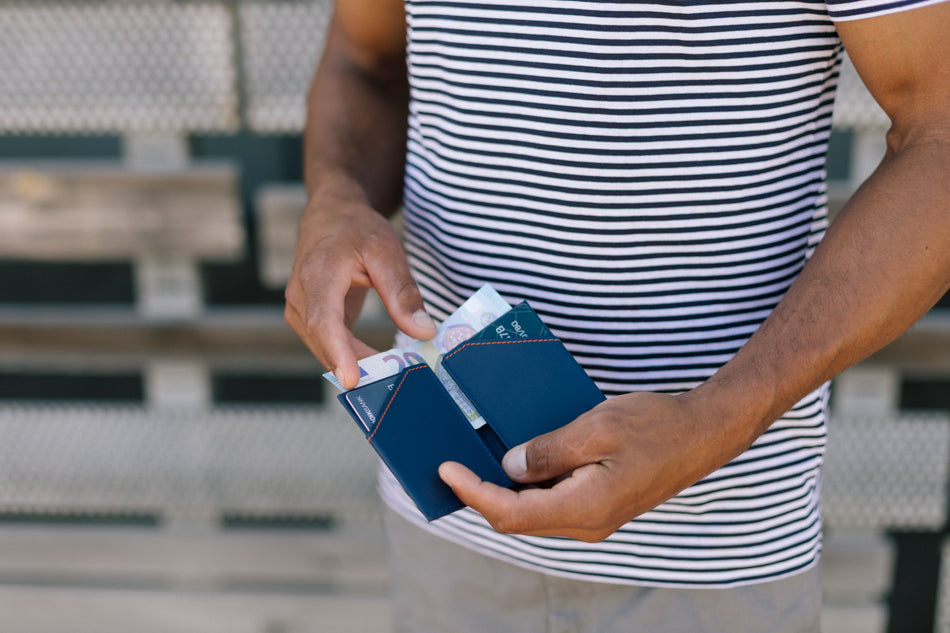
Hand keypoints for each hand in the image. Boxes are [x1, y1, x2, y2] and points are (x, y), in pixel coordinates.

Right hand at [284, 186, 436, 388]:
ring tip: (390, 373)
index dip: (337, 352)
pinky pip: (327, 344)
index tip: (353, 379)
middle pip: (324, 341)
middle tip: (392, 382)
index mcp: (318, 273)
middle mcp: (301, 295)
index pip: (323, 320)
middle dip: (356, 365)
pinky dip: (350, 357)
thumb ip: (403, 293)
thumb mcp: (387, 252)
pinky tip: (377, 365)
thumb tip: (423, 332)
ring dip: (354, 364)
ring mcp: (300, 309)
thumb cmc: (356, 228)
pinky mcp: (308, 318)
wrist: (330, 214)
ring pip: (324, 348)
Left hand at [439, 390, 746, 541]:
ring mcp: (596, 518)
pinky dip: (529, 485)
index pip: (510, 512)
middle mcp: (588, 523)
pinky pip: (554, 502)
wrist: (704, 432)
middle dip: (481, 495)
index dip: (473, 493)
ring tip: (476, 460)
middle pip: (518, 518)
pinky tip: (518, 459)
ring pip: (535, 512)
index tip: (445, 471)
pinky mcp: (601, 505)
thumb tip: (510, 466)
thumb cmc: (656, 425)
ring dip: (504, 490)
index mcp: (585, 508)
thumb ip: (549, 451)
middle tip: (451, 466)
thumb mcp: (596, 427)